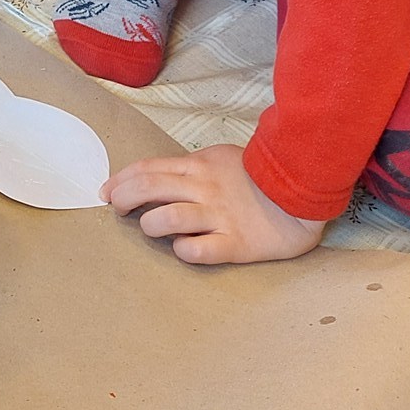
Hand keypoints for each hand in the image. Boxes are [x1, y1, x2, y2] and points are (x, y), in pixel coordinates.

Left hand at [102, 143, 325, 265]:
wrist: (305, 194)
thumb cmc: (261, 178)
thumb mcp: (223, 159)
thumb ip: (192, 167)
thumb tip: (158, 177)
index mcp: (200, 165)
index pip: (148, 167)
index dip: (121, 178)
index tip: (105, 189)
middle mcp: (204, 188)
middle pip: (149, 188)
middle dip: (123, 198)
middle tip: (115, 209)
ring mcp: (219, 216)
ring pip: (168, 217)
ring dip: (149, 224)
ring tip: (149, 228)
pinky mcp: (235, 244)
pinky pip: (198, 250)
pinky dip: (182, 250)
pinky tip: (182, 248)